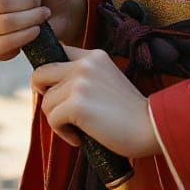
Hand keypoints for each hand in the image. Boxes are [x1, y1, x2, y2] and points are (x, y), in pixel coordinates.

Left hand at [32, 47, 161, 158]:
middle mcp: (85, 63)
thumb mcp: (106, 81)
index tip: (59, 93)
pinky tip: (80, 137)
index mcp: (94, 55)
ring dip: (57, 120)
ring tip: (79, 128)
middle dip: (46, 96)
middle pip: (40, 74)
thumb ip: (84, 76)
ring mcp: (81, 81)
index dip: (50, 76)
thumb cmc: (128, 111)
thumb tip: (51, 87)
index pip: (57, 52)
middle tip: (62, 113)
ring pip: (46, 102)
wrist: (149, 126)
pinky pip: (53, 119)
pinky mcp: (77, 103)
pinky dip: (63, 134)